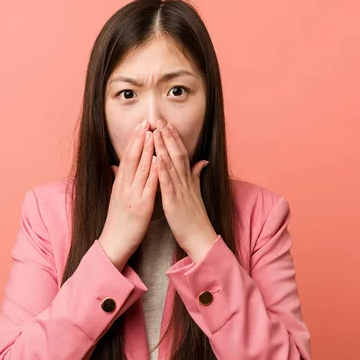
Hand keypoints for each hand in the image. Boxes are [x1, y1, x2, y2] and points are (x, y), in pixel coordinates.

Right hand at [99, 120, 157, 270]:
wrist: (114, 243)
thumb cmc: (118, 221)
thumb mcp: (116, 197)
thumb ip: (118, 180)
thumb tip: (115, 165)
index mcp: (120, 184)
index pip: (127, 157)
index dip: (134, 140)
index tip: (140, 125)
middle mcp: (124, 186)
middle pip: (132, 158)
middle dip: (139, 139)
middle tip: (145, 121)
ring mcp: (132, 195)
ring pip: (140, 168)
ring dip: (146, 150)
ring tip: (152, 133)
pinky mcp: (141, 206)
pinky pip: (148, 187)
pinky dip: (152, 172)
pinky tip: (157, 161)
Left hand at [153, 119, 217, 263]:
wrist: (201, 239)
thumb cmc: (195, 219)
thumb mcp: (196, 194)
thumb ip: (197, 176)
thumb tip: (203, 161)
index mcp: (188, 180)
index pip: (181, 154)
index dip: (174, 138)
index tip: (166, 124)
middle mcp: (185, 182)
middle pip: (177, 154)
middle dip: (168, 136)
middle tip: (159, 119)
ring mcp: (181, 191)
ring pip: (172, 165)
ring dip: (164, 146)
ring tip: (156, 131)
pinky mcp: (174, 202)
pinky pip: (168, 183)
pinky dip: (163, 169)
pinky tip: (157, 157)